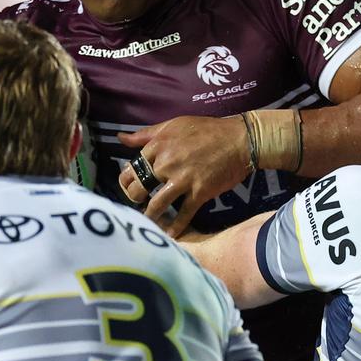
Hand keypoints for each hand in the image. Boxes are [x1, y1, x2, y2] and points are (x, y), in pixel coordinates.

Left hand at [117, 115, 251, 233]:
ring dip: (150, 217)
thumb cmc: (206, 129)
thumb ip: (146, 134)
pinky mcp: (199, 192)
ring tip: (147, 223)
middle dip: (135, 199)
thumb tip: (121, 138)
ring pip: (157, 204)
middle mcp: (166, 163)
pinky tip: (170, 235)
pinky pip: (183, 214)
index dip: (127, 181)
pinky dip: (176, 227)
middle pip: (139, 188)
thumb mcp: (173, 125)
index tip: (130, 187)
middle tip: (138, 205)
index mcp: (157, 146)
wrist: (239, 139)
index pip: (132, 169)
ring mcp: (182, 179)